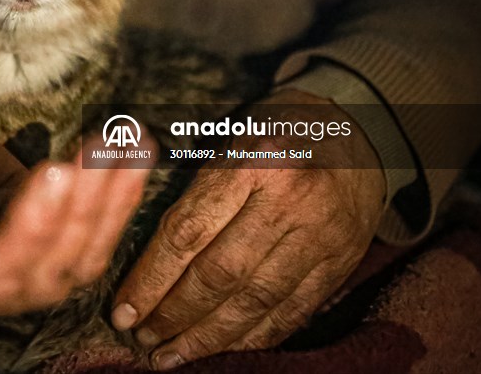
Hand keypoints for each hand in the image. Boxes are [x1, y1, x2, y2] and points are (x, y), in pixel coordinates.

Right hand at [0, 111, 151, 322]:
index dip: (24, 232)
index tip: (52, 170)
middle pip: (38, 275)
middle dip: (79, 214)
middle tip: (101, 152)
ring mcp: (9, 277)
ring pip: (73, 265)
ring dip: (109, 206)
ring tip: (127, 149)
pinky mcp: (40, 251)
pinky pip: (86, 243)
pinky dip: (116, 203)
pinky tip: (131, 159)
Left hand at [110, 90, 385, 368]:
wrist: (357, 129)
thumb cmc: (274, 131)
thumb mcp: (230, 140)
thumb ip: (193, 192)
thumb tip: (141, 255)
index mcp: (252, 164)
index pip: (189, 232)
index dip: (151, 278)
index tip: (122, 310)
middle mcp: (289, 203)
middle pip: (220, 274)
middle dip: (173, 314)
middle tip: (141, 339)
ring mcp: (321, 237)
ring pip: (256, 301)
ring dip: (208, 337)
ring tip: (170, 355)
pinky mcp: (341, 263)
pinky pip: (292, 311)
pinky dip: (254, 337)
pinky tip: (220, 348)